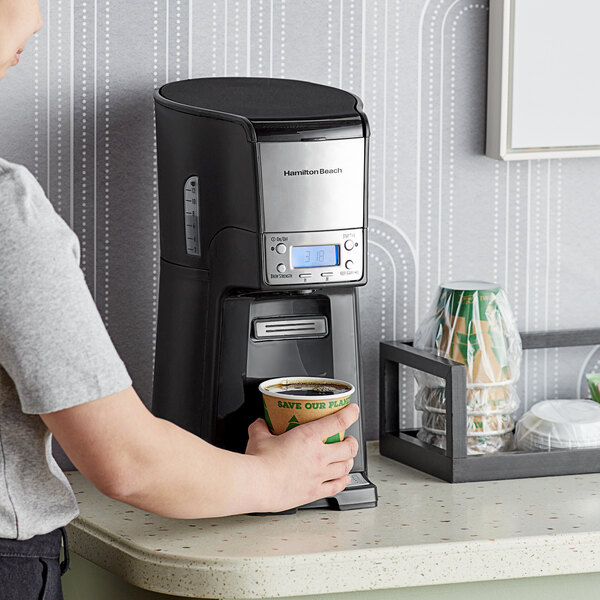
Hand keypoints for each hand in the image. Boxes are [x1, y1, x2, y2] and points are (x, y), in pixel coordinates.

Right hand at [245, 403, 359, 512]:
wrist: (257, 485)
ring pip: (345, 467)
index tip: (353, 410)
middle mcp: (319, 456)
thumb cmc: (259, 462)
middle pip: (348, 447)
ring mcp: (319, 475)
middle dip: (352, 442)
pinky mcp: (314, 491)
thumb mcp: (259, 437)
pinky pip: (336, 487)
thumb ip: (261, 427)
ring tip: (346, 457)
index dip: (350, 413)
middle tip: (348, 439)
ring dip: (349, 460)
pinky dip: (343, 481)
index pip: (338, 421)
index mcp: (308, 437)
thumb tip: (260, 423)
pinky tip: (344, 479)